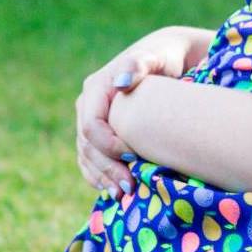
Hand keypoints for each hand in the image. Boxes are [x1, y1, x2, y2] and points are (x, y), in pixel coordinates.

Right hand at [75, 46, 173, 196]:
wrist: (165, 58)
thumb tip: (121, 84)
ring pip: (86, 155)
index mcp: (95, 88)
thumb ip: (137, 65)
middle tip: (129, 188)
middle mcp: (87, 104)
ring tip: (122, 195)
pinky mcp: (98, 133)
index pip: (91, 125)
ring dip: (101, 178)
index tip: (134, 158)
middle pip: (87, 145)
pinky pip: (90, 159)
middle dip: (106, 168)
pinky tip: (113, 192)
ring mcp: (90, 119)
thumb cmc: (163, 57)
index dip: (108, 145)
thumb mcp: (153, 56)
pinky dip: (99, 177)